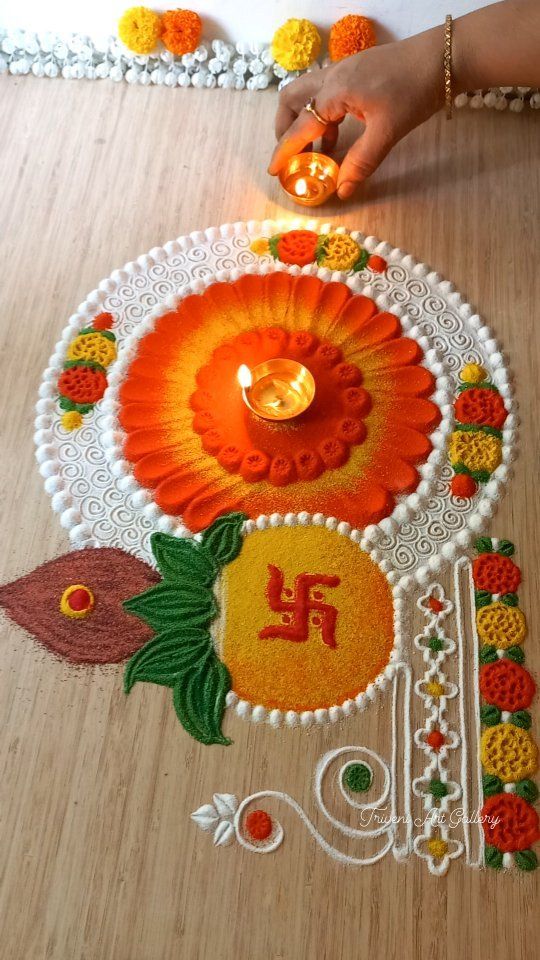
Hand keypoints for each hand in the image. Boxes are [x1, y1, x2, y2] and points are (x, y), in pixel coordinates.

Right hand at [268, 29, 443, 198]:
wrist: (443, 56)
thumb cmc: (415, 90)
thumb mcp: (388, 132)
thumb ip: (362, 162)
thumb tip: (342, 190)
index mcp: (334, 91)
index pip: (300, 126)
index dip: (284, 151)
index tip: (273, 171)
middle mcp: (332, 77)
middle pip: (291, 100)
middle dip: (284, 129)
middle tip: (291, 157)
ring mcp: (343, 70)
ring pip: (306, 94)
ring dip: (302, 122)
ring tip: (315, 152)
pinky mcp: (355, 71)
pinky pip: (325, 93)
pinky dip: (322, 116)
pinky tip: (337, 137)